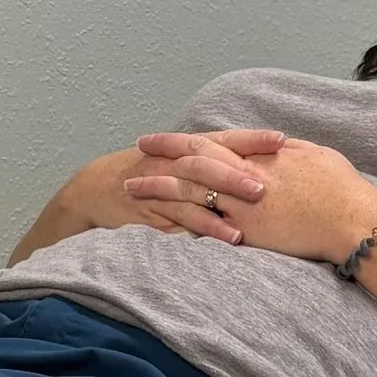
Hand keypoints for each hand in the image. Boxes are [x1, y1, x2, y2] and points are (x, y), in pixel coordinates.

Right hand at [106, 130, 284, 240]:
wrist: (95, 188)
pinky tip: (229, 236)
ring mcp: (162, 185)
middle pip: (211, 162)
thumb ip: (214, 165)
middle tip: (269, 182)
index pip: (224, 139)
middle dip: (240, 171)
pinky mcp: (152, 210)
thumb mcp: (179, 164)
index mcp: (187, 149)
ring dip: (227, 200)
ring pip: (197, 190)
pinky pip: (182, 217)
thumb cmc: (147, 176)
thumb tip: (258, 168)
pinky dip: (207, 226)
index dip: (251, 139)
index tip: (282, 140)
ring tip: (256, 211)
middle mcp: (175, 162)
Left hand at [126, 133, 376, 260]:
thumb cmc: (343, 191)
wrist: (354, 221)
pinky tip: (154, 224)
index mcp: (261, 155)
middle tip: (137, 149)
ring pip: (189, 191)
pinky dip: (176, 223)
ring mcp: (242, 203)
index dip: (183, 140)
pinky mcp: (246, 230)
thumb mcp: (316, 157)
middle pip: (194, 159)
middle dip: (162, 154)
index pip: (213, 142)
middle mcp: (246, 175)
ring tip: (130, 187)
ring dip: (157, 188)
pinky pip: (202, 226)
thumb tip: (275, 146)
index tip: (162, 139)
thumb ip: (289, 152)